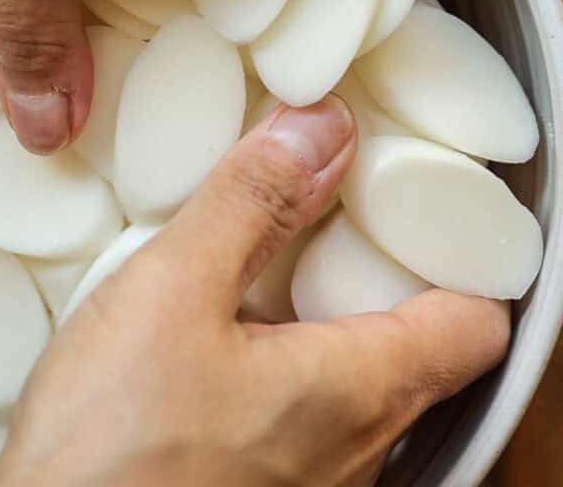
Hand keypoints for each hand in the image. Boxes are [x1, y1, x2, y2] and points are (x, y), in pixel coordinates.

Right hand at [0, 96, 507, 486]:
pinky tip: (210, 333)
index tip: (399, 198)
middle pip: (413, 343)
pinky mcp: (254, 484)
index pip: (474, 320)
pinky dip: (276, 356)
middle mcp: (352, 448)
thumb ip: (250, 206)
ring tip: (256, 260)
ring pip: (350, 378)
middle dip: (371, 268)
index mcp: (358, 393)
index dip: (454, 251)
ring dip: (317, 313)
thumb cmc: (107, 452)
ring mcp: (306, 478)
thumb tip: (318, 130)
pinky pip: (298, 411)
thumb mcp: (170, 295)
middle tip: (314, 209)